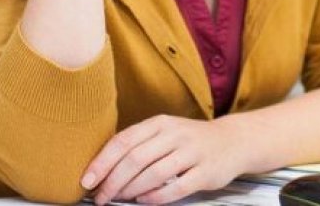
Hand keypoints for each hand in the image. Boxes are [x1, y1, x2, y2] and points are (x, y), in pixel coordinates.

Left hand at [82, 114, 244, 204]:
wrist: (233, 141)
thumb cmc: (190, 140)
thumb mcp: (165, 132)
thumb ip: (138, 144)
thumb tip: (100, 169)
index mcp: (161, 123)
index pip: (124, 141)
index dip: (102, 163)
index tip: (86, 181)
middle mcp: (176, 134)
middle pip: (136, 159)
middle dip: (112, 182)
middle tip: (101, 198)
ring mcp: (193, 152)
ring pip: (154, 174)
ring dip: (131, 191)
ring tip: (120, 199)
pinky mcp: (206, 171)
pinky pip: (176, 188)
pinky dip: (155, 198)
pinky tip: (144, 200)